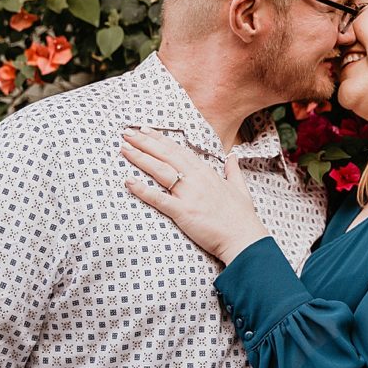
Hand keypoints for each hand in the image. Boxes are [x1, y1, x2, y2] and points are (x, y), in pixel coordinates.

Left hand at [121, 126, 269, 264]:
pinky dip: (142, 190)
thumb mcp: (240, 188)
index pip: (178, 150)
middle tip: (126, 133)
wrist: (243, 238)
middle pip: (166, 155)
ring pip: (160, 171)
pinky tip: (128, 182)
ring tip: (124, 149)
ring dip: (140, 158)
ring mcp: (189, 194)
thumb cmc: (242, 216)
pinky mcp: (183, 212)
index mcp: (206, 172)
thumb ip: (233, 170)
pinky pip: (159, 199)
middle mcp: (196, 178)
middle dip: (144, 142)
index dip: (160, 139)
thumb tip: (232, 157)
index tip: (145, 130)